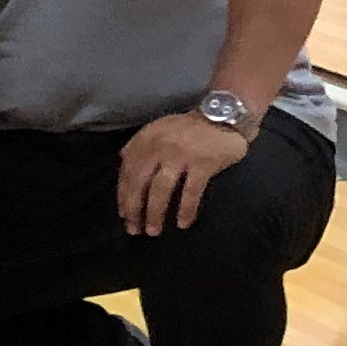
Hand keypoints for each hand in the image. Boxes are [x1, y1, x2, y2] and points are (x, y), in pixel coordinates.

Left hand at [117, 110, 247, 234]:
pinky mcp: (203, 164)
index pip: (127, 171)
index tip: (124, 214)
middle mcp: (159, 147)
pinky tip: (182, 223)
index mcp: (146, 140)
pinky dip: (186, 209)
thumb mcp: (158, 129)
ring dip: (155, 213)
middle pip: (139, 183)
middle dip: (134, 209)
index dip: (123, 195)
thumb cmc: (189, 128)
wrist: (224, 115)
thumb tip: (122, 163)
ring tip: (153, 231)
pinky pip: (191, 192)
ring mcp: (181, 155)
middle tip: (134, 229)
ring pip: (161, 190)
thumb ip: (140, 145)